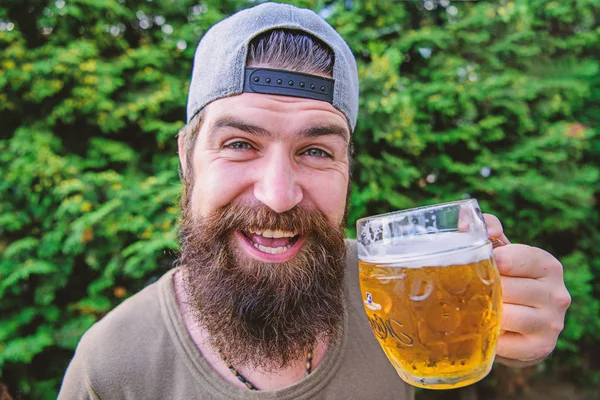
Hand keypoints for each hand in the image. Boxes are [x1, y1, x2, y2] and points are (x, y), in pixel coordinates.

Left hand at [484, 214, 570, 366]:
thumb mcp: (501, 252)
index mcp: (547, 265)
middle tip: (469, 290)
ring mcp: (552, 322)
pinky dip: (489, 336)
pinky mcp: (541, 346)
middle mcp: (557, 294)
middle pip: (506, 288)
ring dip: (485, 313)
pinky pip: (504, 342)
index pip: (512, 258)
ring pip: (506, 315)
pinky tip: (485, 330)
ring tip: (476, 309)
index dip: (489, 261)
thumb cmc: (507, 280)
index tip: (480, 265)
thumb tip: (464, 216)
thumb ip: (485, 228)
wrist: (522, 326)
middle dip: (484, 289)